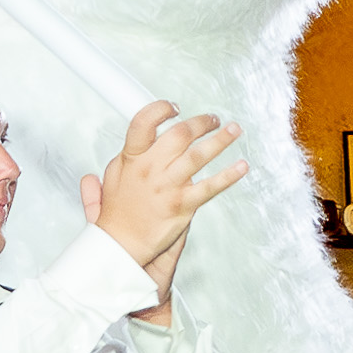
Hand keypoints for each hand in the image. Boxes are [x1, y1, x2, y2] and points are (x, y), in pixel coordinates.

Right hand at [82, 101, 237, 287]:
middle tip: (212, 120)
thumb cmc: (117, 213)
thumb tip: (135, 142)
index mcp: (132, 158)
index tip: (174, 108)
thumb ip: (123, 158)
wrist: (122, 244)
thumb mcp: (112, 177)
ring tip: (233, 130)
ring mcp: (167, 186)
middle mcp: (150, 168)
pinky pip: (210, 187)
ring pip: (199, 155)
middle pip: (180, 134)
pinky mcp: (182, 205)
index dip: (161, 109)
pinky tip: (241, 166)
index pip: (144, 122)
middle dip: (201, 122)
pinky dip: (229, 175)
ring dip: (221, 139)